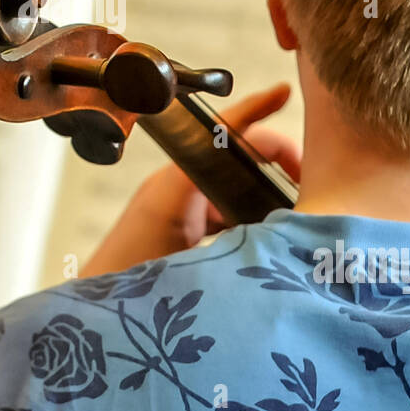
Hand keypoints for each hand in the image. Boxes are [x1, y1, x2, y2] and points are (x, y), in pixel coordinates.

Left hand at [81, 83, 300, 276]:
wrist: (94, 317)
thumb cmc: (131, 287)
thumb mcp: (193, 265)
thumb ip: (239, 245)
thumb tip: (284, 234)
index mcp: (175, 185)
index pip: (221, 132)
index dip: (256, 110)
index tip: (285, 93)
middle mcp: (176, 188)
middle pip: (235, 159)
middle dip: (277, 163)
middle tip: (315, 183)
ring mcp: (178, 208)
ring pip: (232, 187)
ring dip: (266, 194)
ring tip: (304, 209)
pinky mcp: (179, 229)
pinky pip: (222, 212)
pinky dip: (249, 217)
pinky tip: (273, 239)